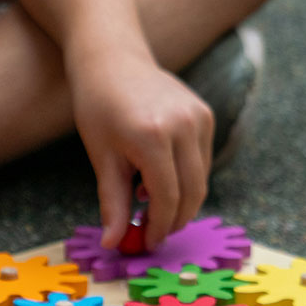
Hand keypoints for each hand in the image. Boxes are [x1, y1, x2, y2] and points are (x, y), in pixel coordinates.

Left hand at [70, 51, 213, 250]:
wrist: (113, 61)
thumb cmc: (99, 108)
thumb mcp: (102, 158)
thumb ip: (113, 203)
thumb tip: (113, 244)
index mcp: (153, 136)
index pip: (167, 197)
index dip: (159, 226)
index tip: (147, 243)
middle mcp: (183, 125)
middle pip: (192, 192)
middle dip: (174, 219)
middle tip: (154, 234)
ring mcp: (199, 117)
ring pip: (200, 179)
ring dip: (180, 200)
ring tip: (149, 203)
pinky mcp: (206, 114)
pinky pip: (201, 160)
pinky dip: (185, 178)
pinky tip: (156, 178)